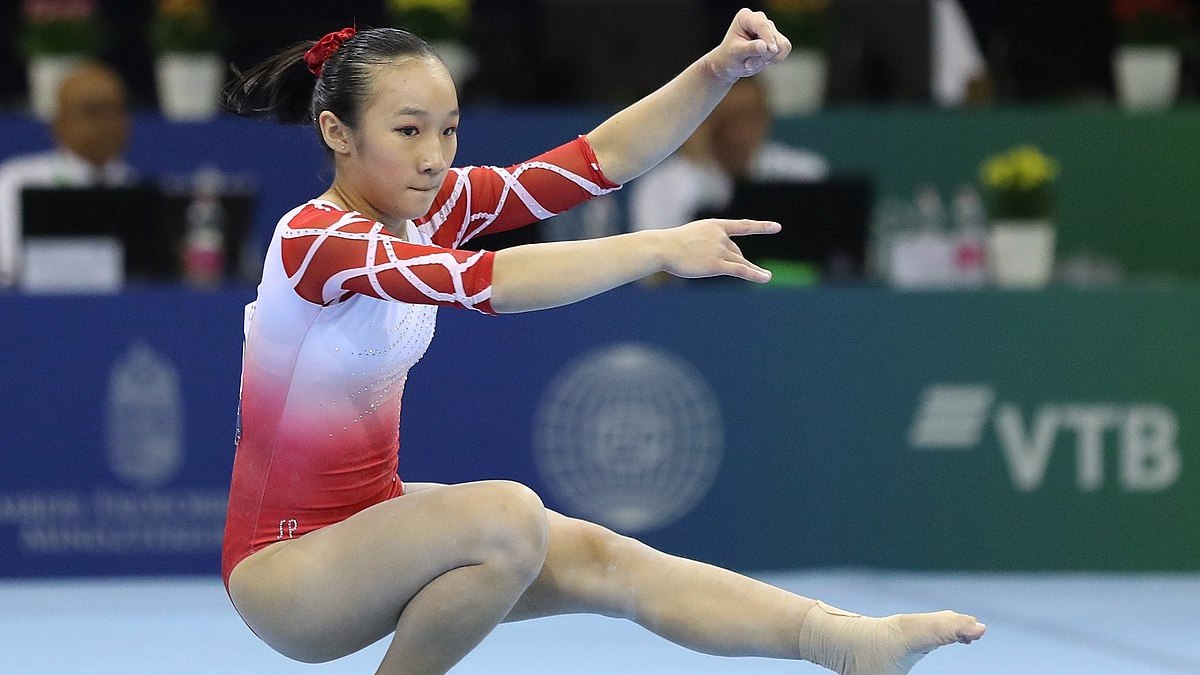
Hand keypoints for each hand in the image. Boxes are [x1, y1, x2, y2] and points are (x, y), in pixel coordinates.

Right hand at [655, 219, 780, 282]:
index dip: (761, 227)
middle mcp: (720, 236)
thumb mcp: (692, 236)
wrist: (663, 248)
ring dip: (752, 269)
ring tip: (767, 276)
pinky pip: (741, 270)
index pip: (742, 226)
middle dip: (733, 259)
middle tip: (720, 266)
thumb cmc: (672, 244)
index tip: (777, 227)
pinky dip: (755, 274)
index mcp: (715, 226)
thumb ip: (708, 243)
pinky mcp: (717, 265)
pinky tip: (766, 278)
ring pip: (740, 262)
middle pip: (736, 251)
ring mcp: (719, 250)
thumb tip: (722, 256)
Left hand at [706, 8, 792, 81]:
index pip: (762, 25)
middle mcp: (759, 19)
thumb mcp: (736, 53)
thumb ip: (750, 49)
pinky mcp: (777, 37)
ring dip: (767, 59)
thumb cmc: (730, 56)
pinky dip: (775, 59)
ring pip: (780, 43)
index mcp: (745, 17)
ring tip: (752, 63)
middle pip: (772, 36)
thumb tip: (765, 46)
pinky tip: (762, 61)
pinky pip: (785, 48)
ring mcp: (769, 28)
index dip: (768, 37)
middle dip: (763, 55)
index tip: (771, 50)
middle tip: (748, 65)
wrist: (732, 63)